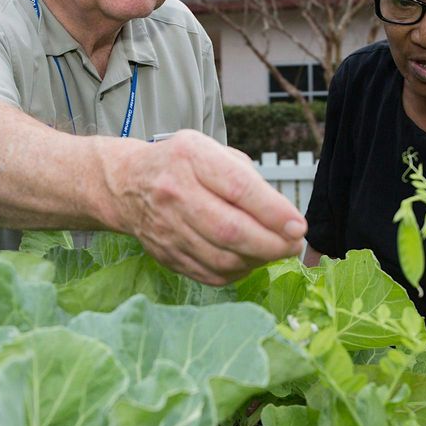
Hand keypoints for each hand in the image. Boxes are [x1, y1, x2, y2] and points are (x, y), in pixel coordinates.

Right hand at [106, 130, 306, 284]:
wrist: (127, 185)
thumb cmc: (182, 165)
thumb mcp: (213, 151)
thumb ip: (248, 179)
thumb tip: (283, 218)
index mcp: (191, 158)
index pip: (239, 189)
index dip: (273, 212)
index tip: (298, 226)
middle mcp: (175, 193)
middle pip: (231, 231)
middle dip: (272, 244)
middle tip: (293, 245)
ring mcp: (168, 228)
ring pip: (223, 258)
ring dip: (259, 260)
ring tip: (276, 251)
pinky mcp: (167, 255)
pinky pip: (211, 274)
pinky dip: (238, 271)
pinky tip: (250, 260)